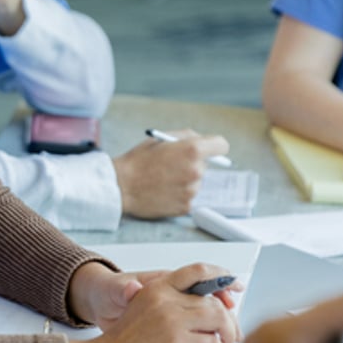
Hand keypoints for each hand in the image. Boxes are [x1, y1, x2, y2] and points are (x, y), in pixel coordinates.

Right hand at [68, 263, 243, 342]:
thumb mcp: (147, 312)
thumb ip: (172, 306)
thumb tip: (208, 312)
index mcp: (156, 288)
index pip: (197, 272)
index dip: (221, 276)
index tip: (235, 285)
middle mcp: (164, 298)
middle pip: (214, 299)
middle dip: (229, 319)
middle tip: (231, 334)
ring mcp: (171, 318)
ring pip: (219, 317)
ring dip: (227, 335)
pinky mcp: (177, 340)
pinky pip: (213, 342)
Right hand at [113, 129, 229, 219]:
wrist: (120, 187)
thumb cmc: (137, 161)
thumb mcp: (159, 139)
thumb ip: (185, 136)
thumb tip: (202, 140)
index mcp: (192, 151)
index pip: (221, 145)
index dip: (214, 145)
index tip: (209, 149)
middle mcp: (196, 171)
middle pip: (206, 165)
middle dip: (193, 163)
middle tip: (172, 165)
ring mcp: (192, 191)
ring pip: (197, 181)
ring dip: (185, 179)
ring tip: (163, 179)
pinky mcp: (186, 206)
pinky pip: (188, 196)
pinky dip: (178, 193)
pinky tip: (162, 190)